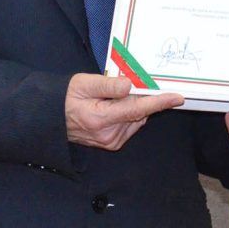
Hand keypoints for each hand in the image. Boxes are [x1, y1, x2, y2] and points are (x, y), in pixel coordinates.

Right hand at [65, 73, 182, 150]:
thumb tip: (130, 85)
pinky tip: (114, 107)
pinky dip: (129, 114)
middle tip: (127, 84)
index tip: (177, 97)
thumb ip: (108, 84)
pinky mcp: (112, 144)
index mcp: (101, 118)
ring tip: (112, 98)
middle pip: (139, 113)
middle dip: (140, 97)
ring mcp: (111, 142)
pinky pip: (131, 125)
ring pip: (137, 119)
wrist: (52, 118)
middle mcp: (109, 134)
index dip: (159, 102)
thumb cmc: (67, 97)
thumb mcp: (84, 83)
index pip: (137, 109)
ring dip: (134, 106)